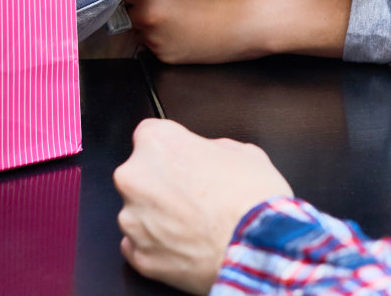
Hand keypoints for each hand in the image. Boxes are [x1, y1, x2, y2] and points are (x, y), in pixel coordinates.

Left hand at [115, 118, 292, 294]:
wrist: (257, 249)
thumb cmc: (252, 200)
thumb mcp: (244, 152)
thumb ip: (212, 148)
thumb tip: (209, 156)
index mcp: (157, 144)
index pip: (150, 134)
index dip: (174, 148)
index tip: (186, 159)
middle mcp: (135, 179)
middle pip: (140, 174)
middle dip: (162, 183)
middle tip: (197, 194)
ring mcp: (133, 220)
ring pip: (139, 212)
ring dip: (160, 216)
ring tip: (197, 224)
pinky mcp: (139, 256)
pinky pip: (141, 245)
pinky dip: (159, 246)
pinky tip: (187, 244)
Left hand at [126, 0, 274, 63]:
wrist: (249, 23)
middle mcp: (145, 19)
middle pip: (127, 10)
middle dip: (139, 5)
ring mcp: (153, 41)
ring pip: (139, 29)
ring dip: (150, 23)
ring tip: (179, 17)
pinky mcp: (163, 58)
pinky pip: (153, 45)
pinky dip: (162, 39)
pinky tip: (184, 31)